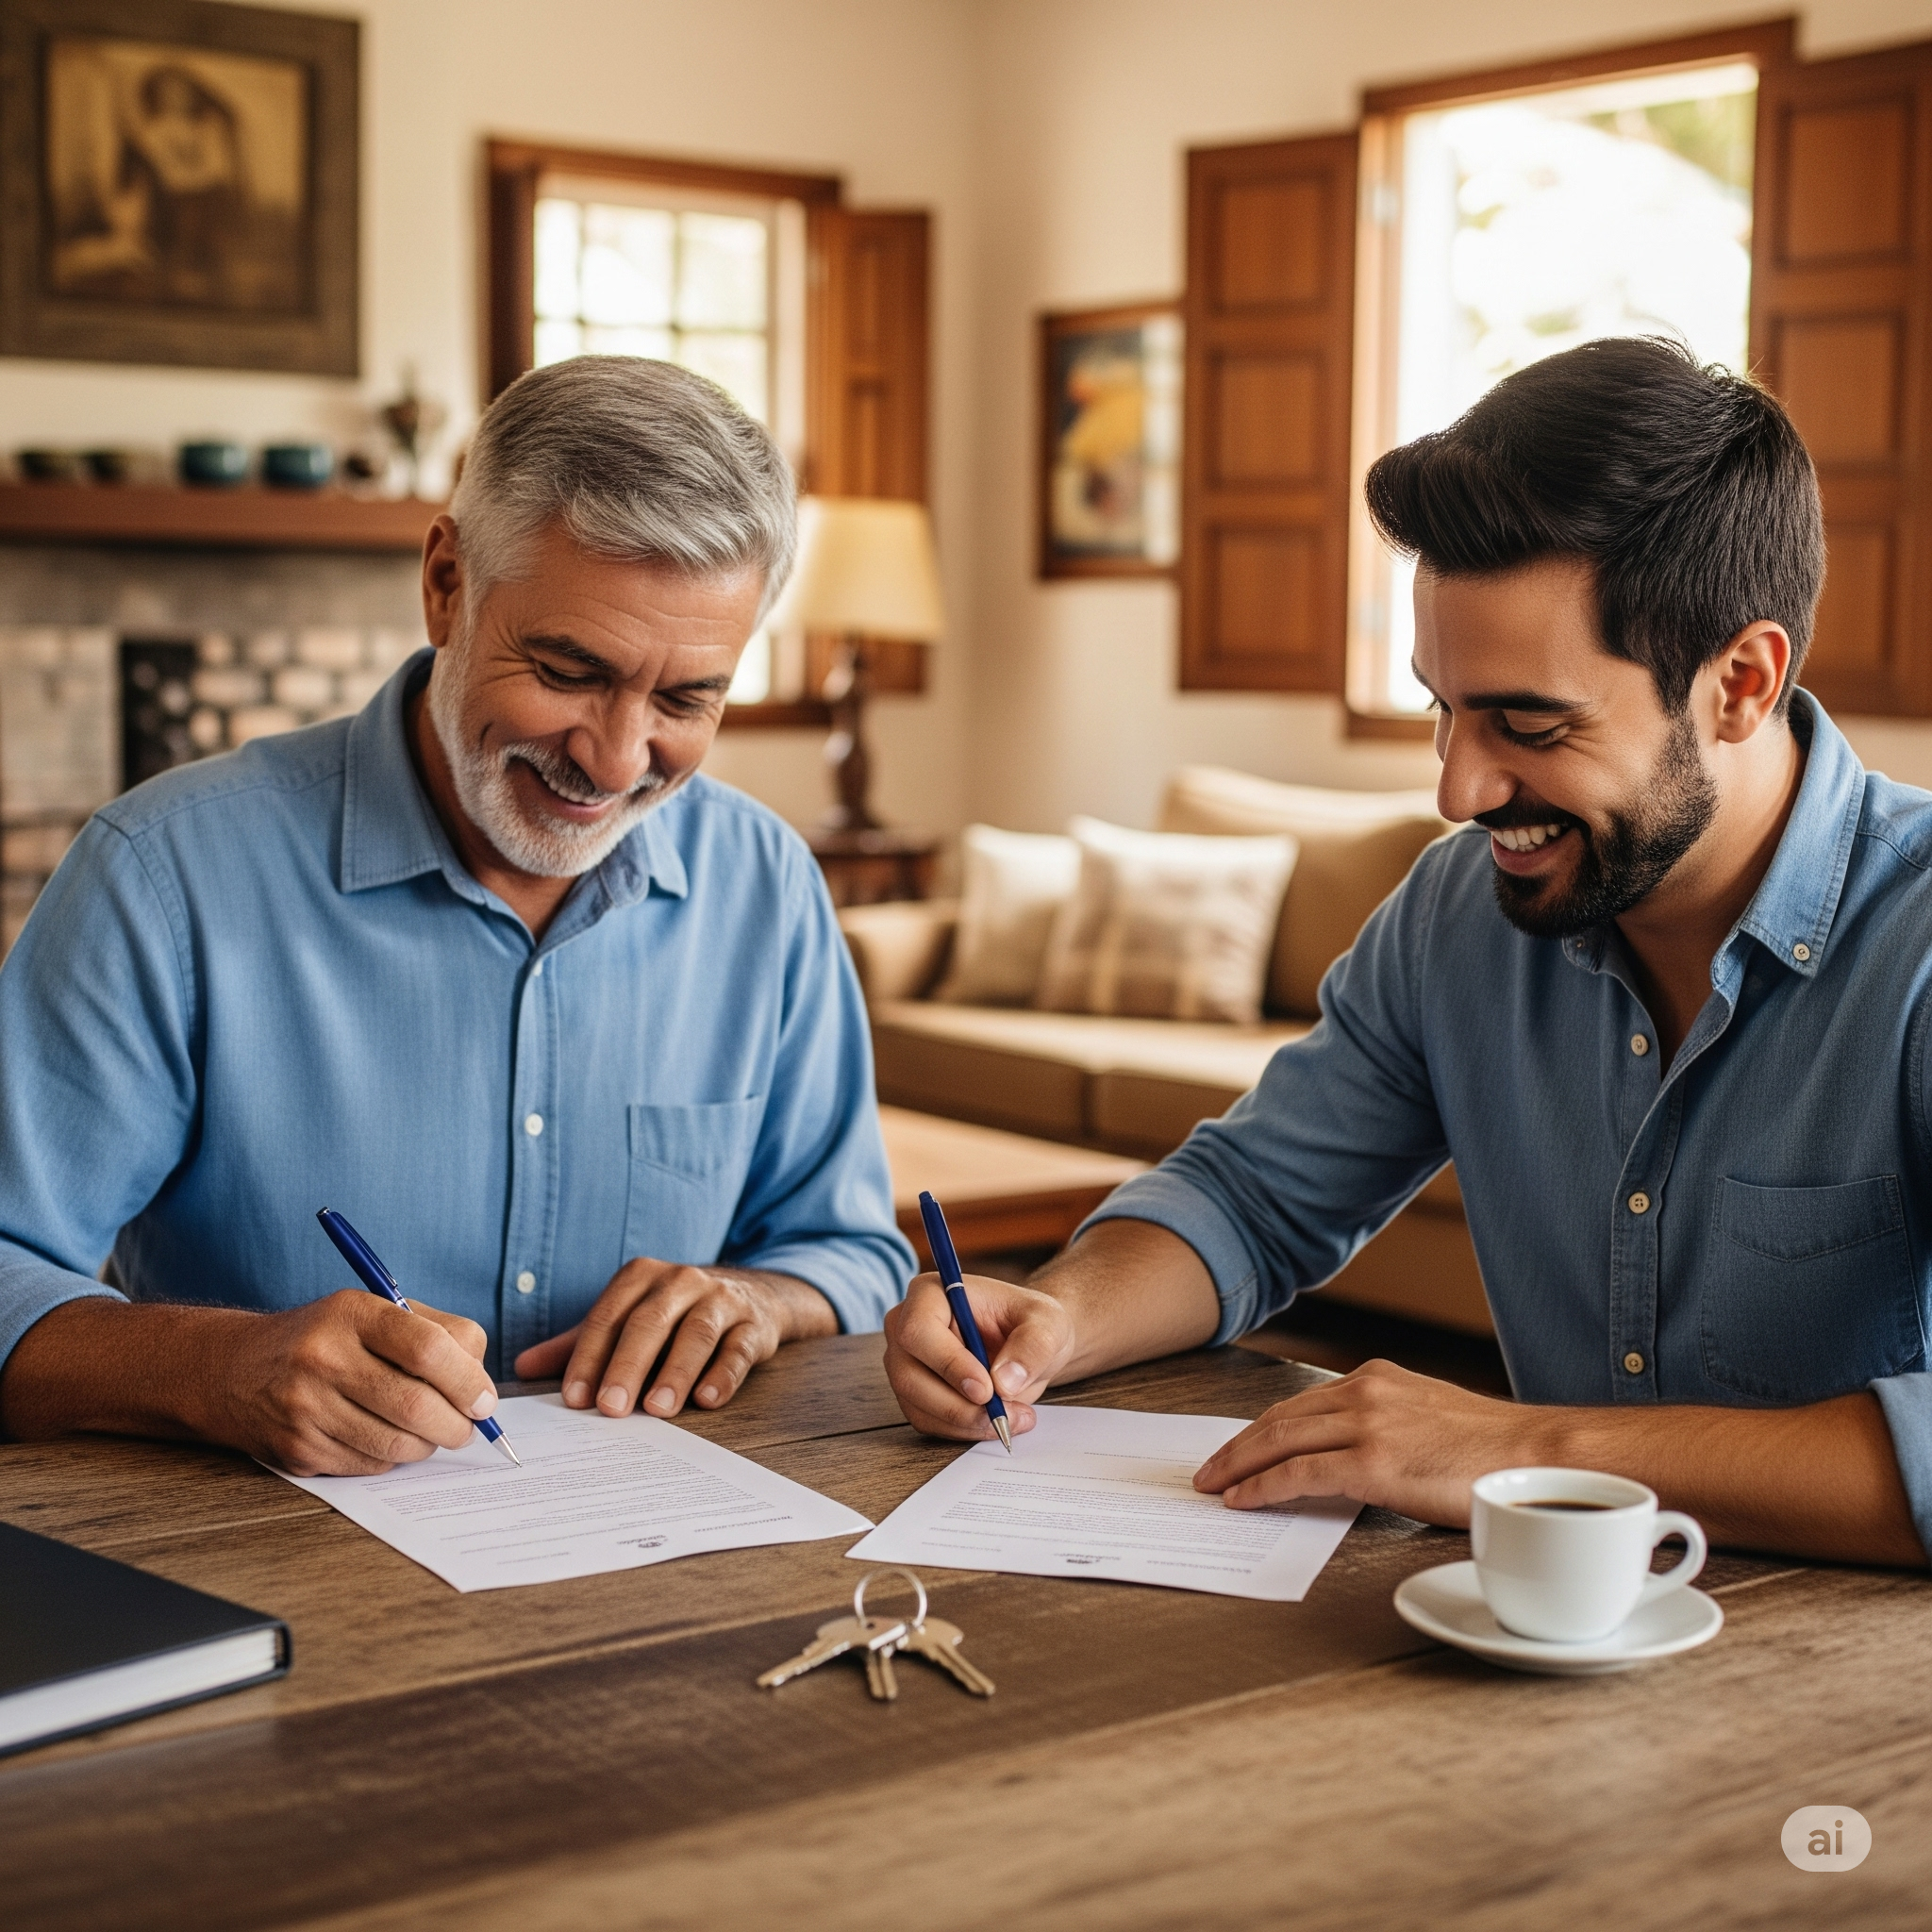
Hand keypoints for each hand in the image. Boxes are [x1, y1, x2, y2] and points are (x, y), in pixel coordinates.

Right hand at [201, 1291, 494, 1476]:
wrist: (234, 1371)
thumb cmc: (328, 1338)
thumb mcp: (376, 1312)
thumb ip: (439, 1335)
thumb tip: (483, 1387)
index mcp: (352, 1313)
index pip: (427, 1348)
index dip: (467, 1380)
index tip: (484, 1399)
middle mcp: (322, 1359)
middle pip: (416, 1405)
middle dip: (458, 1424)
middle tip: (469, 1426)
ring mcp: (305, 1408)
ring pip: (398, 1444)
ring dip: (430, 1445)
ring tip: (432, 1432)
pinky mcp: (297, 1450)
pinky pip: (371, 1465)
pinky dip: (394, 1458)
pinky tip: (386, 1437)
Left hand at [511, 1260, 833, 1417]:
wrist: (751, 1296)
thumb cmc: (674, 1315)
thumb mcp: (627, 1319)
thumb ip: (580, 1343)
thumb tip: (522, 1366)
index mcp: (641, 1277)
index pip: (607, 1318)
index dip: (589, 1358)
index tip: (575, 1399)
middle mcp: (681, 1281)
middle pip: (649, 1323)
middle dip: (628, 1367)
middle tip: (611, 1408)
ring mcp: (720, 1299)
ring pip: (696, 1334)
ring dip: (676, 1372)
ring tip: (659, 1409)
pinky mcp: (753, 1323)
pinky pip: (738, 1348)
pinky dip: (723, 1374)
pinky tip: (707, 1399)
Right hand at [883, 1270, 1077, 1440]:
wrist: (1030, 1346)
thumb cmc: (1031, 1323)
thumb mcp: (1048, 1324)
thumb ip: (1032, 1346)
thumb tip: (1004, 1382)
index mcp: (930, 1293)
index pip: (918, 1330)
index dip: (948, 1363)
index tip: (987, 1389)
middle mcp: (906, 1326)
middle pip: (910, 1376)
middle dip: (959, 1405)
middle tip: (1004, 1415)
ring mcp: (906, 1362)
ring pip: (918, 1405)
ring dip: (967, 1422)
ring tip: (1014, 1418)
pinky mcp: (914, 1393)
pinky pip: (929, 1422)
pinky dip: (964, 1430)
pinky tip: (997, 1420)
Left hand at [1192, 1358, 1539, 1524]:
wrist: (1540, 1456)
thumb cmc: (1495, 1451)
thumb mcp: (1429, 1419)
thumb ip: (1387, 1426)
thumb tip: (1354, 1458)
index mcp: (1377, 1379)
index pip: (1301, 1403)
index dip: (1262, 1429)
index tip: (1239, 1447)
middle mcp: (1365, 1392)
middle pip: (1279, 1418)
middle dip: (1237, 1446)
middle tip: (1208, 1468)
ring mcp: (1368, 1424)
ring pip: (1280, 1441)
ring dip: (1238, 1465)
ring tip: (1212, 1486)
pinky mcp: (1373, 1461)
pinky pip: (1299, 1473)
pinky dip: (1262, 1487)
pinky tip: (1243, 1500)